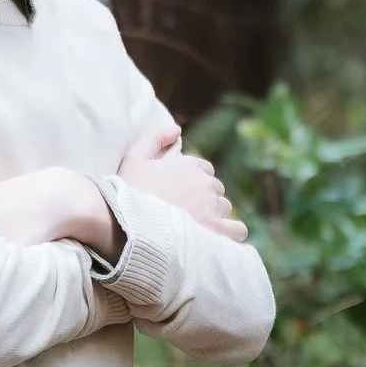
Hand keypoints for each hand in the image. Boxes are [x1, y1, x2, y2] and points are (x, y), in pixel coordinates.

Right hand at [119, 120, 248, 241]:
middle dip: (203, 198)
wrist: (128, 226)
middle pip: (214, 189)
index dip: (191, 182)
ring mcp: (213, 207)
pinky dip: (231, 233)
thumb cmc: (128, 193)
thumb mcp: (134, 158)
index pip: (204, 170)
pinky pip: (238, 230)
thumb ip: (154, 138)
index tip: (178, 194)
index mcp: (190, 165)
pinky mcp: (217, 230)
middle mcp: (205, 184)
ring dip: (214, 215)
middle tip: (183, 212)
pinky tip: (218, 237)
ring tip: (194, 227)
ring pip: (224, 208)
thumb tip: (177, 129)